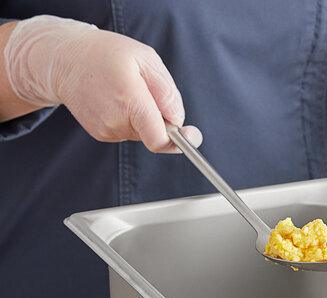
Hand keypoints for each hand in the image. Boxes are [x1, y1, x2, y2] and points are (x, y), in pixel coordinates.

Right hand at [4, 15, 201, 152]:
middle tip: (148, 92)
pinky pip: (129, 132)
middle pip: (155, 135)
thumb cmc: (107, 54)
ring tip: (127, 91)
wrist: (64, 60)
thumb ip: (168, 92)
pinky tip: (117, 100)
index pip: (159, 140)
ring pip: (142, 134)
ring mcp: (107, 130)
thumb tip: (179, 120)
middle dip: (161, 119)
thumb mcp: (146, 59)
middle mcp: (116, 121)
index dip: (178, 141)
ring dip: (144, 117)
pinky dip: (131, 119)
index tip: (189, 135)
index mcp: (130, 101)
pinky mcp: (101, 134)